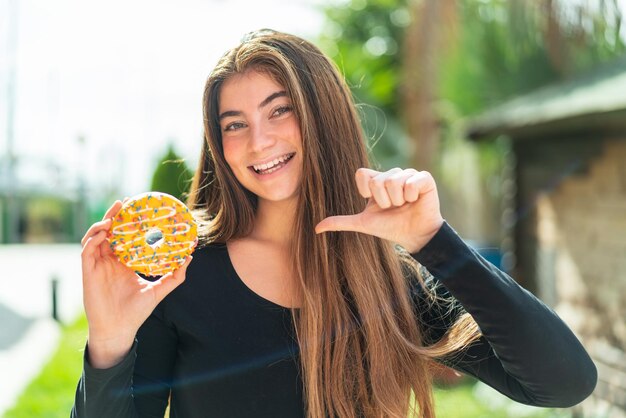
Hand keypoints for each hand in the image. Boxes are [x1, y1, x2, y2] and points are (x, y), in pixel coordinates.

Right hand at [81, 200, 190, 367]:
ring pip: (95, 237)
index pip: (124, 237)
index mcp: (123, 263)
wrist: (120, 329)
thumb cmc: (137, 312)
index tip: (138, 207)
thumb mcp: (159, 290)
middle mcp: (109, 261)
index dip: (128, 222)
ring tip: (114, 213)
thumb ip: (174, 276)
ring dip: (102, 223)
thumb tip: (190, 258)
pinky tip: (104, 231)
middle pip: (109, 232)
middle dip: (115, 215)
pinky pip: (87, 251)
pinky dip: (94, 238)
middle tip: (125, 201)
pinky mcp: (88, 272)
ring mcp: (97, 266)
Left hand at [315, 168, 443, 252]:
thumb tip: (317, 228)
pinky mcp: (424, 178)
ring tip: (404, 206)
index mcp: (376, 181)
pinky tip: (415, 201)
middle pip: (378, 181)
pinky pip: (412, 181)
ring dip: (398, 200)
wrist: (414, 236)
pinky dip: (411, 196)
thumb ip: (341, 222)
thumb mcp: (363, 224)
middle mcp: (391, 175)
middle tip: (392, 208)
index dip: (366, 191)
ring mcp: (408, 174)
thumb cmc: (389, 228)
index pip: (362, 174)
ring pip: (394, 181)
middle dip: (384, 201)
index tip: (373, 202)